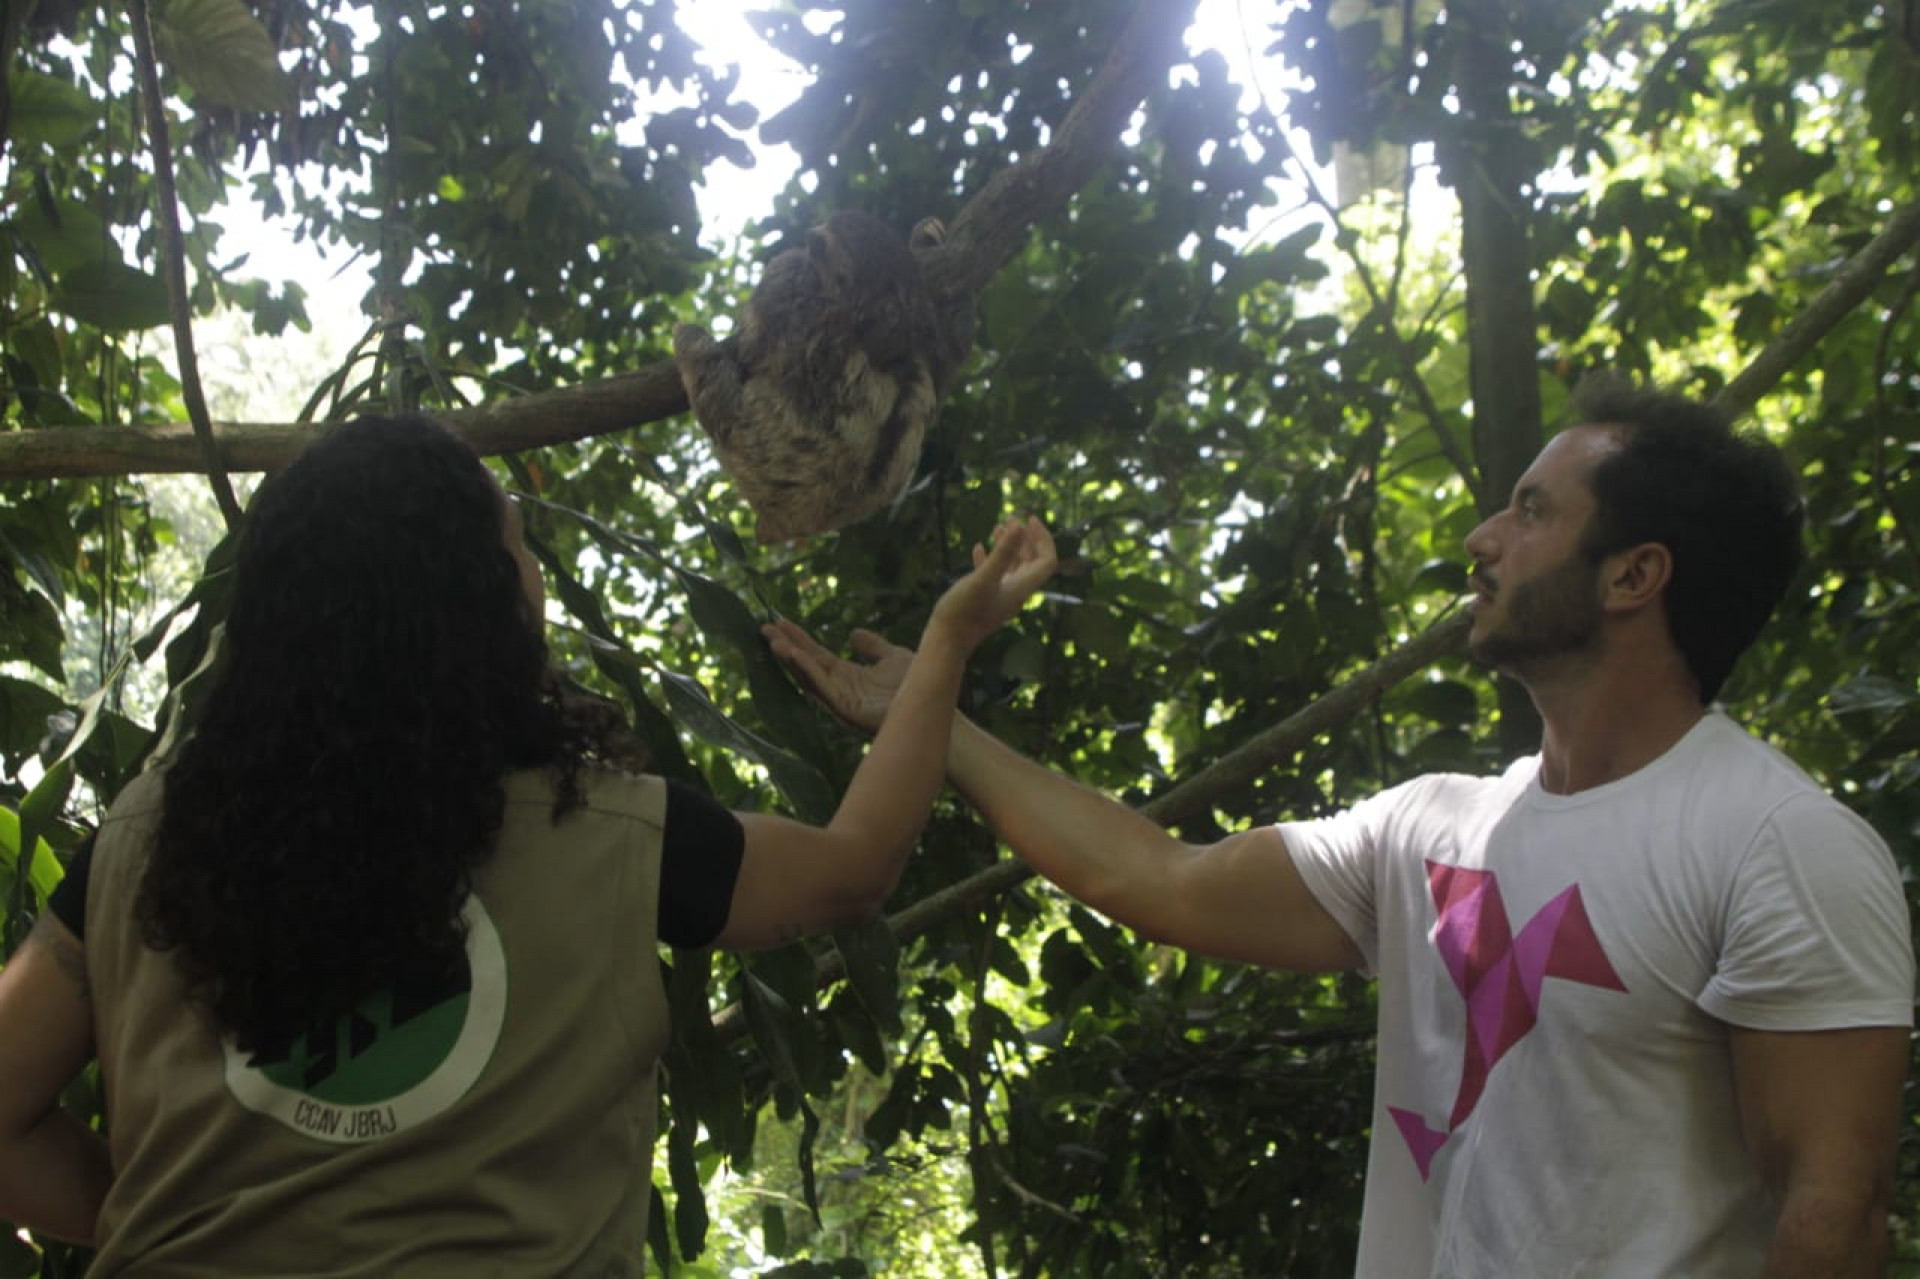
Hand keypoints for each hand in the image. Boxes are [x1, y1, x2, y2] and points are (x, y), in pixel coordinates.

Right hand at [764, 621, 913, 734]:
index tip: (780, 621)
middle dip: (786, 646)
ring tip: (773, 640)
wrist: (932, 701)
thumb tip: (853, 634)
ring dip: (790, 659)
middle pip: (806, 664)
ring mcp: (841, 700)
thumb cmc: (917, 684)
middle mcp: (840, 688)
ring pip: (809, 677)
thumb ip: (873, 647)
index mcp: (848, 676)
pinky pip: (821, 687)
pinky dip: (806, 670)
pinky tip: (793, 655)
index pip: (816, 655)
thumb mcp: (893, 656)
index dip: (799, 639)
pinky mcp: (845, 708)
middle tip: (764, 627)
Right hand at [926, 516, 1056, 651]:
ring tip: (998, 527)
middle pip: (1032, 562)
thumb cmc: (964, 612)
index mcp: (1021, 588)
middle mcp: (1015, 592)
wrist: (946, 641)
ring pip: (1012, 567)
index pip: (1046, 561)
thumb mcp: (983, 579)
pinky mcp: (984, 599)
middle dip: (1025, 539)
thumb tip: (1018, 526)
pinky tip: (978, 547)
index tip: (1029, 520)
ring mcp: (1000, 596)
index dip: (1043, 539)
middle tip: (1013, 518)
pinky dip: (989, 558)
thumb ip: (1002, 553)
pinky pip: (993, 575)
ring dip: (1008, 546)